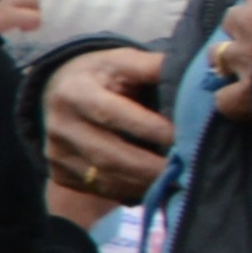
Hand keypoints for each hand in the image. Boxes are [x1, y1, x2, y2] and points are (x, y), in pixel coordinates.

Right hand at [42, 39, 175, 200]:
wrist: (59, 90)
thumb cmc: (103, 75)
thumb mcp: (124, 61)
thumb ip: (155, 67)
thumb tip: (195, 77)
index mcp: (74, 91)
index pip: (112, 113)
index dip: (148, 128)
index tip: (182, 137)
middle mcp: (59, 125)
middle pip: (107, 154)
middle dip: (150, 166)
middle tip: (186, 169)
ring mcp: (56, 153)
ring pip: (105, 178)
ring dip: (144, 183)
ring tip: (175, 180)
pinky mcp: (59, 173)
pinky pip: (100, 189)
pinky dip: (131, 190)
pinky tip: (152, 186)